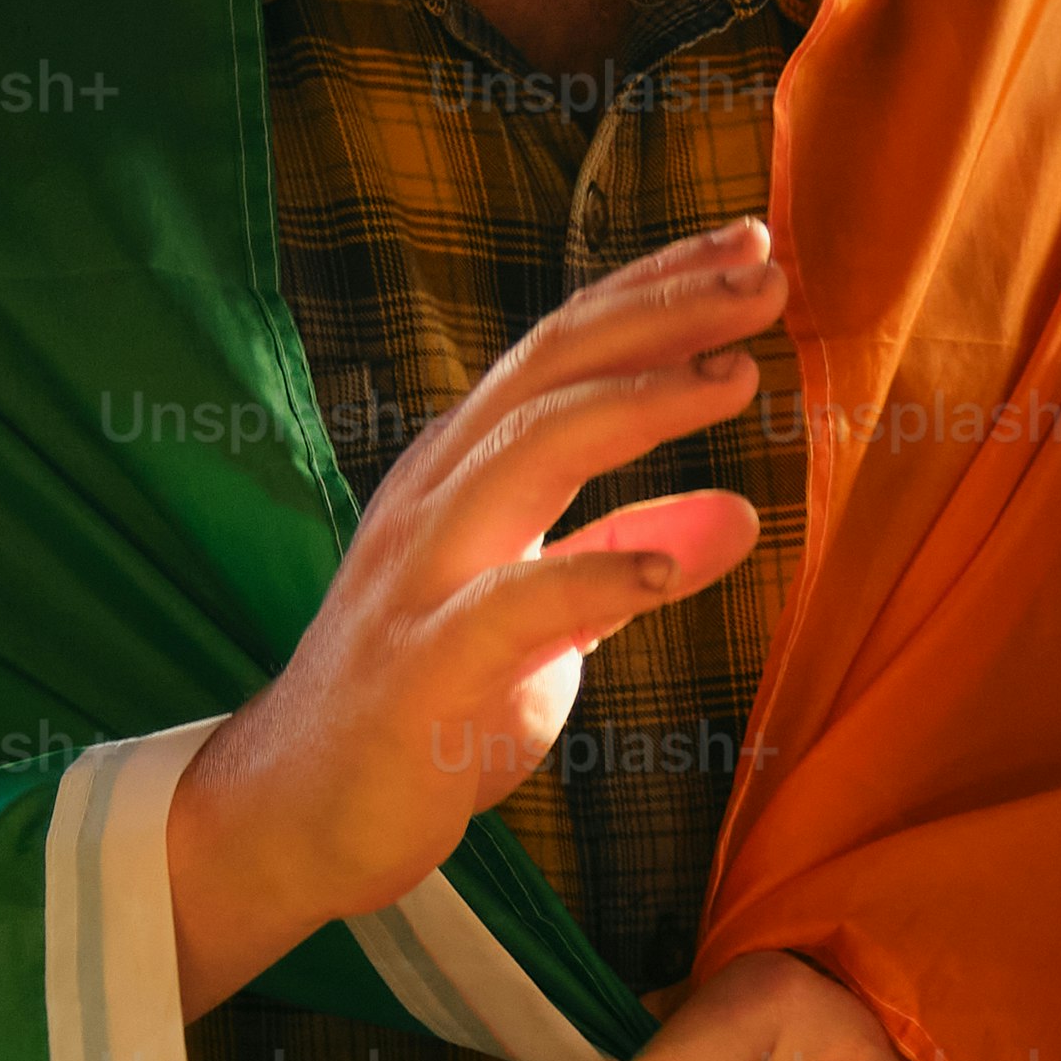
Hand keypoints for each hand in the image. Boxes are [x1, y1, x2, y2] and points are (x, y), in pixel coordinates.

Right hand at [172, 220, 792, 1020]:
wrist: (296, 814)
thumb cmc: (424, 704)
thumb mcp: (546, 621)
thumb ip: (621, 552)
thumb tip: (741, 512)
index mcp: (463, 473)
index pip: (563, 352)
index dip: (655, 291)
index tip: (749, 246)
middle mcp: (436, 499)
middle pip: (549, 368)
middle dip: (660, 311)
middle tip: (764, 273)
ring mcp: (420, 578)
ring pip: (524, 451)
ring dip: (638, 404)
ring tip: (736, 376)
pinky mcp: (420, 672)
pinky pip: (510, 612)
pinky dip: (592, 579)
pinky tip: (669, 565)